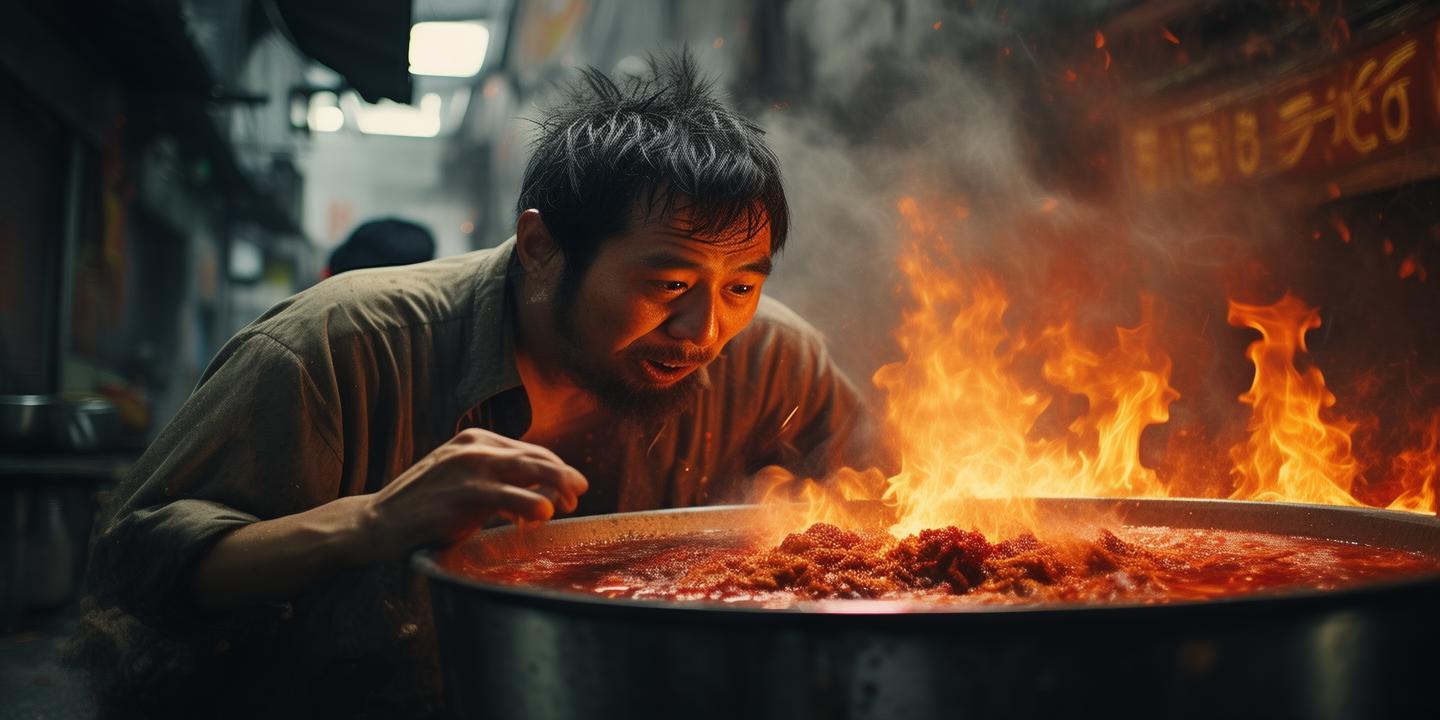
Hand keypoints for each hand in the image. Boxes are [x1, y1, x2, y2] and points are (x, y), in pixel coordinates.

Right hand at [358, 428, 587, 561]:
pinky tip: (543, 515)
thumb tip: (541, 490)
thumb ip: (495, 476)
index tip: (571, 487)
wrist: (377, 522)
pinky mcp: (465, 496)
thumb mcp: (460, 477)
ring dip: (558, 489)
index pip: (531, 450)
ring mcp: (470, 470)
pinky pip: (512, 498)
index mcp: (475, 439)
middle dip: (564, 477)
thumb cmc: (424, 505)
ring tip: (566, 506)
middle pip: (537, 458)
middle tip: (578, 495)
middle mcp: (475, 448)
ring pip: (532, 472)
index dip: (557, 468)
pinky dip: (534, 506)